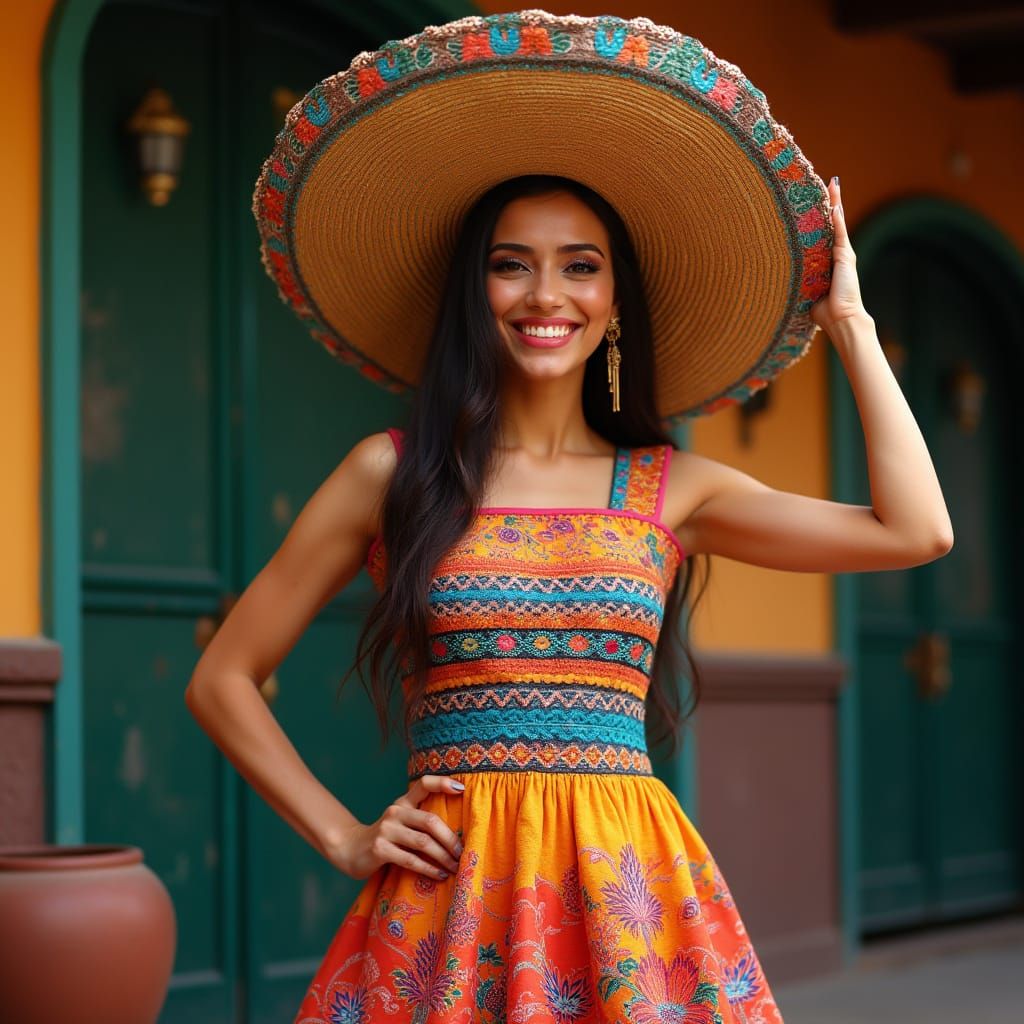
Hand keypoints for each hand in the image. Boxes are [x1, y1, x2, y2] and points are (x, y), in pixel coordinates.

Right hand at [326, 774, 465, 881]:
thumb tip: (459, 833)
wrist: (350, 849)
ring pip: (423, 842)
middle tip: (463, 852)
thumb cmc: (386, 837)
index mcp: (403, 801)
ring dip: (443, 857)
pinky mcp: (380, 849)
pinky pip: (411, 860)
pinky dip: (429, 869)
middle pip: (430, 821)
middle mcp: (395, 812)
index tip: (461, 789)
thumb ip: (421, 819)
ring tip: (456, 867)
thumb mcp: (401, 821)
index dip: (442, 783)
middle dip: (451, 839)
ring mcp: (386, 830)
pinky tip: (440, 875)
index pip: (423, 784)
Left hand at [811, 176, 869, 333]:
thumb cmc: (822, 310)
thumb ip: (799, 280)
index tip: (813, 201)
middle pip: (832, 222)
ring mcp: (843, 254)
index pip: (823, 233)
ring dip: (835, 203)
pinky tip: (834, 205)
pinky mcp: (846, 257)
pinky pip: (839, 233)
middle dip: (829, 203)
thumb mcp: (806, 290)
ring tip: (832, 184)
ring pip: (837, 223)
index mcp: (827, 261)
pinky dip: (836, 219)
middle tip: (825, 183)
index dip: (819, 217)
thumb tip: (780, 279)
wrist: (840, 319)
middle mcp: (836, 254)